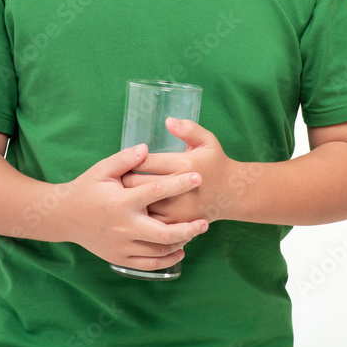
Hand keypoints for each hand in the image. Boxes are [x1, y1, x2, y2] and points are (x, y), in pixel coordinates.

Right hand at [61, 142, 208, 270]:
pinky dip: (167, 260)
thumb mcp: (102, 169)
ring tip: (195, 232)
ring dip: (180, 243)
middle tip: (204, 221)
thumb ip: (125, 159)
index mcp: (121, 201)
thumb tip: (146, 148)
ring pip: (159, 251)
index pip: (156, 191)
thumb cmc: (86, 188)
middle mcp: (123, 226)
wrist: (64, 216)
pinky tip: (179, 251)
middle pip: (164, 233)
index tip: (197, 177)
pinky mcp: (119, 257)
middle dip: (188, 228)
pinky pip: (149, 264)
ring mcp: (121, 244)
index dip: (179, 183)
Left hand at [121, 118, 236, 225]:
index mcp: (184, 165)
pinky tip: (135, 209)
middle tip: (115, 177)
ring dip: (128, 200)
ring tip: (121, 193)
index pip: (145, 161)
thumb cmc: (215, 163)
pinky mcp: (178, 225)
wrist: (231, 195)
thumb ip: (188, 129)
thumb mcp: (207, 141)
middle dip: (123, 180)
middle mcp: (180, 189)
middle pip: (138, 184)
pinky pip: (151, 223)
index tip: (124, 160)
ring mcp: (179, 210)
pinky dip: (140, 216)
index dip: (130, 160)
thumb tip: (167, 121)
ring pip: (141, 206)